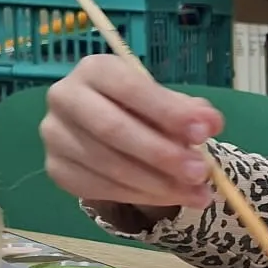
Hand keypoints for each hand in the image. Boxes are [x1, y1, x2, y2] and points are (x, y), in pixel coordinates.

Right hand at [40, 54, 223, 211]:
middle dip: (162, 154)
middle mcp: (65, 98)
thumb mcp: (166, 103)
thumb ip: (189, 111)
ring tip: (197, 193)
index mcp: (94, 69)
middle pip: (113, 129)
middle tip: (201, 173)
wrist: (107, 132)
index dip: (168, 112)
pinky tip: (170, 198)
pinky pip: (101, 188)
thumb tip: (211, 123)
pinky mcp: (57, 169)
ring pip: (109, 165)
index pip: (130, 88)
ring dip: (158, 183)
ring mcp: (56, 135)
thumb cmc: (141, 109)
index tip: (205, 133)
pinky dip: (142, 197)